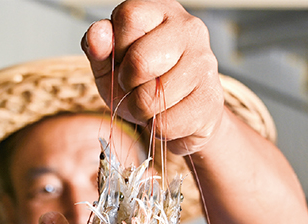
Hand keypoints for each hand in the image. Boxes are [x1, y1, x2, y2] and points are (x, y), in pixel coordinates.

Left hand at [82, 0, 224, 155]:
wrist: (181, 116)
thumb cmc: (144, 84)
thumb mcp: (111, 64)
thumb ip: (98, 48)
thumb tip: (97, 35)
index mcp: (160, 11)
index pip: (129, 17)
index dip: (117, 47)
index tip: (124, 59)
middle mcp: (188, 29)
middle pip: (140, 60)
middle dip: (127, 84)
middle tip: (136, 86)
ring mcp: (204, 62)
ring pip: (152, 97)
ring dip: (141, 110)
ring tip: (152, 102)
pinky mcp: (210, 98)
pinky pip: (166, 123)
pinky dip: (158, 128)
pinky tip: (168, 114)